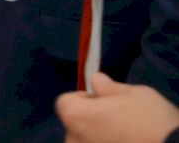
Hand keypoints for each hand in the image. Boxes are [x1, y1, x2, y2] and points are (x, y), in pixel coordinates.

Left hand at [56, 72, 178, 142]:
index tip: (106, 102)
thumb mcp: (134, 94)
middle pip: (75, 126)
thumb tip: (96, 81)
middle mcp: (73, 141)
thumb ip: (108, 87)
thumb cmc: (153, 121)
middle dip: (92, 122)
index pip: (66, 102)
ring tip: (128, 138)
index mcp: (75, 117)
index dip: (85, 99)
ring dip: (100, 139)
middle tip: (120, 122)